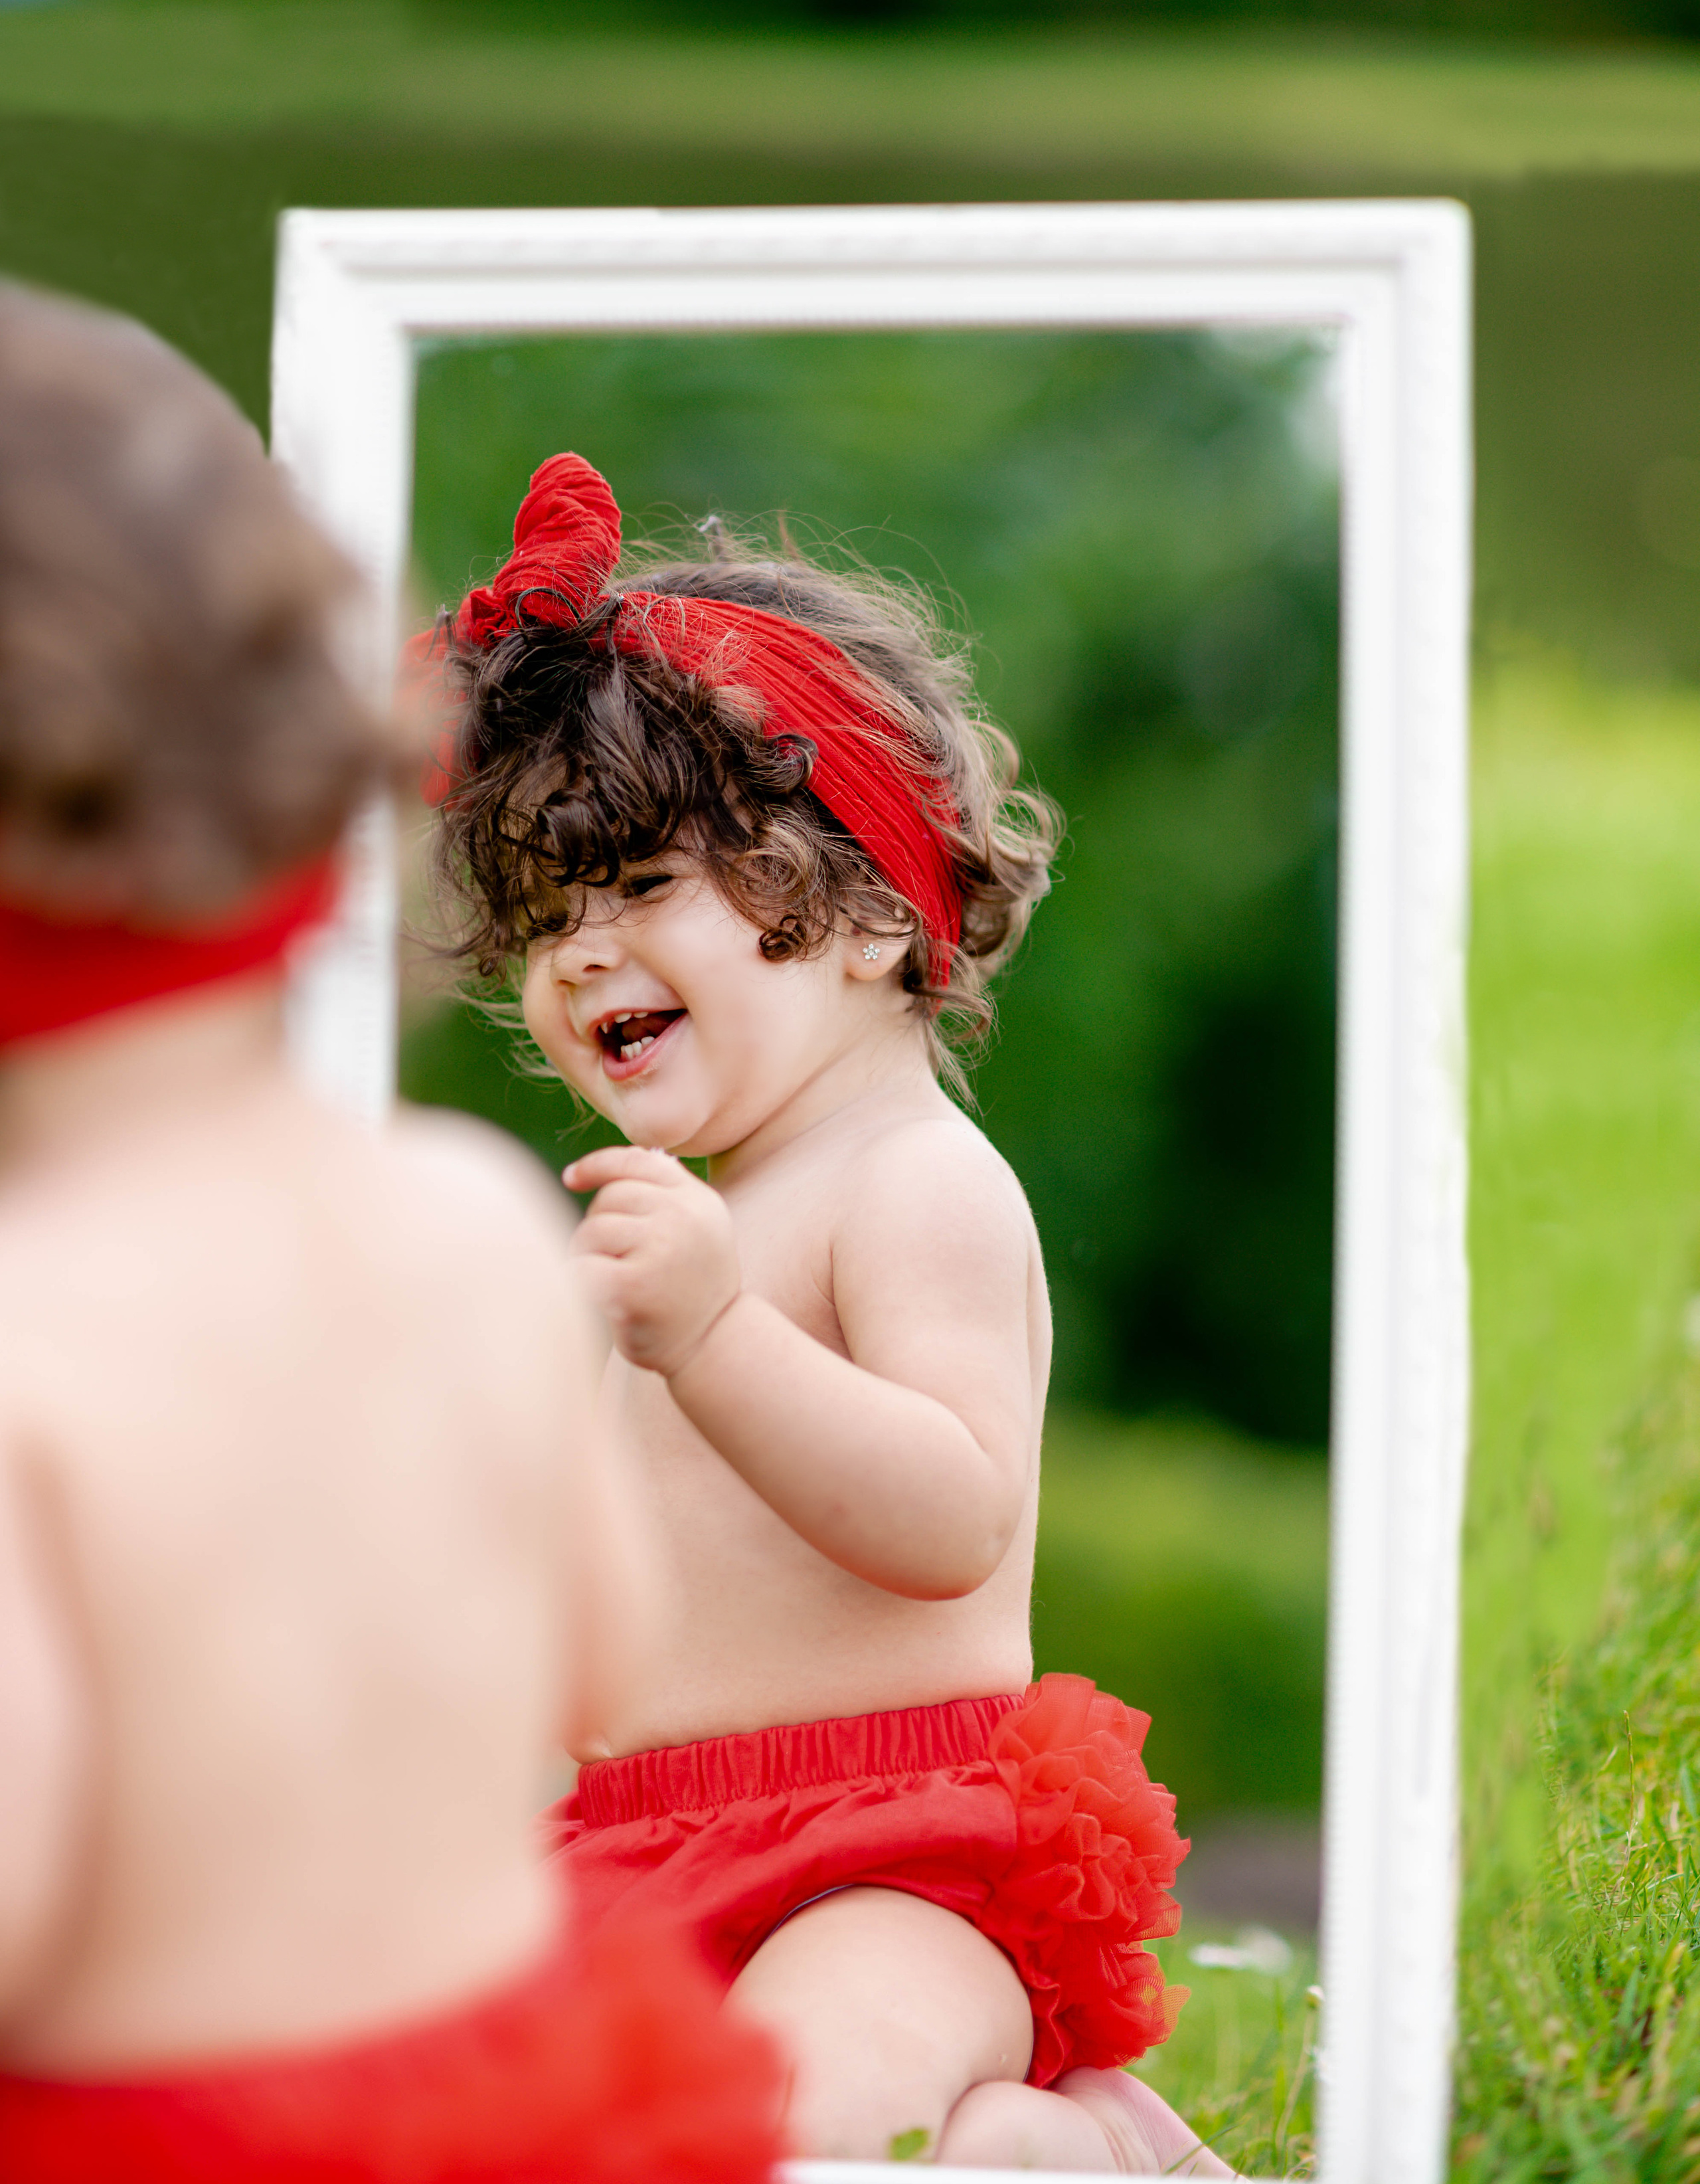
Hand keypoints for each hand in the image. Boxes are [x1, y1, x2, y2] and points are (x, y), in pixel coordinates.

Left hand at [562, 1146, 740, 1376]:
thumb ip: (663, 1195)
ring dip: (589, 1255)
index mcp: (699, 1200)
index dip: (598, 1166)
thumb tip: (597, 1168)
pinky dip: (580, 1283)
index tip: (572, 1178)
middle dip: (601, 1225)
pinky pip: (580, 1267)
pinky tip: (606, 1299)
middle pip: (609, 1198)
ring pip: (591, 1231)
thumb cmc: (691, 1286)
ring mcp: (660, 1250)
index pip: (637, 1161)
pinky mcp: (632, 1286)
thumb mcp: (697, 1229)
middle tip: (618, 1261)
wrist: (712, 1345)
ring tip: (617, 1281)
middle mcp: (684, 1218)